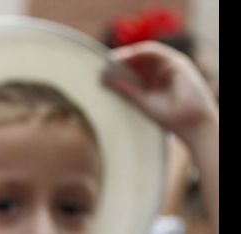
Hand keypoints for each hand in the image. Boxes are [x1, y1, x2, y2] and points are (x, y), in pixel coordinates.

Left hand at [102, 41, 217, 145]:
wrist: (192, 122)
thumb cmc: (169, 117)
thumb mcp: (141, 101)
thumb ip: (124, 89)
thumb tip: (103, 79)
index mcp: (152, 84)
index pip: (132, 71)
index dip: (117, 69)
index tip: (101, 72)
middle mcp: (160, 73)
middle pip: (137, 62)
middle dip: (119, 61)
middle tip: (102, 64)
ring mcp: (169, 66)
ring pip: (144, 54)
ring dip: (127, 55)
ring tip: (110, 60)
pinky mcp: (176, 62)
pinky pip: (154, 51)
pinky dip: (138, 52)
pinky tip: (124, 57)